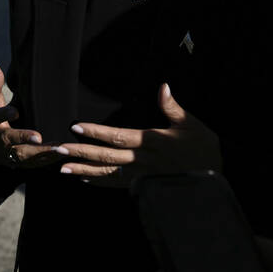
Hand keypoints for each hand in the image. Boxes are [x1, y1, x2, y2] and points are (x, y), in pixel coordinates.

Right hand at [0, 58, 60, 168]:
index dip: (5, 114)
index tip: (14, 112)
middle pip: (11, 140)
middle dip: (24, 139)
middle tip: (40, 138)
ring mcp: (8, 153)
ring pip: (24, 156)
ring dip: (41, 154)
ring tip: (59, 148)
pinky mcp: (18, 162)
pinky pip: (33, 164)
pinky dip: (47, 161)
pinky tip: (64, 155)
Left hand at [56, 84, 221, 186]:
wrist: (214, 179)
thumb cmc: (203, 148)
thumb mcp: (191, 124)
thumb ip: (172, 106)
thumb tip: (162, 87)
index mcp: (151, 141)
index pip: (118, 136)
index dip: (96, 132)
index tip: (76, 127)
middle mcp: (142, 160)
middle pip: (106, 156)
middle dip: (81, 153)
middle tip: (58, 150)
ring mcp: (142, 175)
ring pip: (108, 173)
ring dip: (84, 171)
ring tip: (63, 169)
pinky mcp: (144, 185)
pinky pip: (118, 184)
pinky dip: (100, 182)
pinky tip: (85, 181)